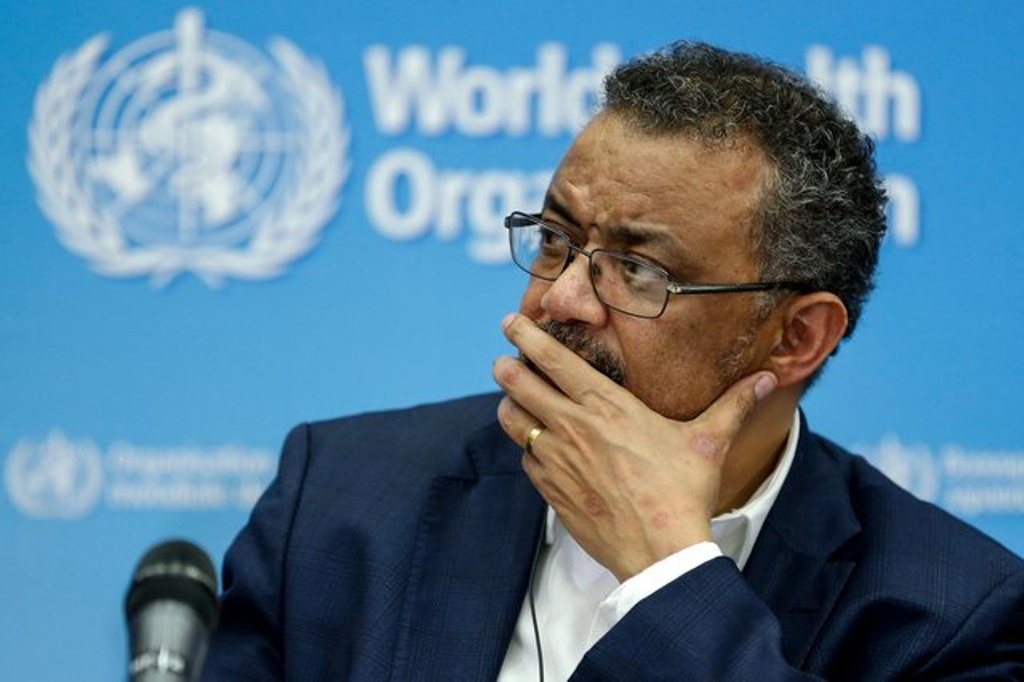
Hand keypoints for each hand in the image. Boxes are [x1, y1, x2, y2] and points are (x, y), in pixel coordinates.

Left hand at [493, 313, 776, 581]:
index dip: (527, 336)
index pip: (554, 360)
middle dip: (506, 366)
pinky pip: (525, 459)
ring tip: (513, 400)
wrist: (660, 552)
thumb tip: (765, 379)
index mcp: (607, 406)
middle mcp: (574, 427)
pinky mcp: (550, 490)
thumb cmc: (682, 493)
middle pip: (519, 384)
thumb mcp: (708, 442)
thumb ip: (733, 404)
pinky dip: (525, 448)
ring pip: (511, 420)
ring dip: (508, 406)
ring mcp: (557, 460)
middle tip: (503, 359)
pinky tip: (537, 447)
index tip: (512, 322)